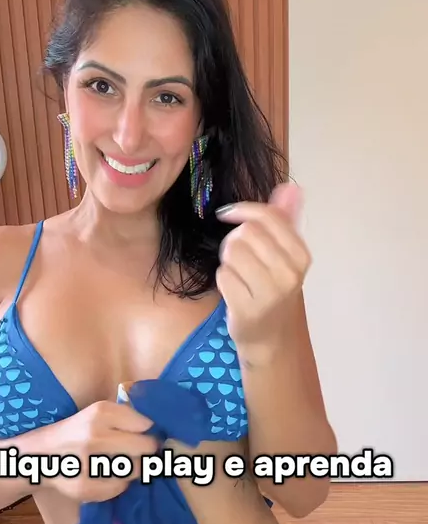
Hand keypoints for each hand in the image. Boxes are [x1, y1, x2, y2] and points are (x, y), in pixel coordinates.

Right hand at [42, 400, 156, 501]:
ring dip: (134, 468)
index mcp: (100, 413)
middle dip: (147, 451)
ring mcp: (90, 464)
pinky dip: (119, 483)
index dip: (149, 430)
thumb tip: (158, 428)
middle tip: (139, 452)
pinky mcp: (86, 488)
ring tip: (121, 463)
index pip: (146, 424)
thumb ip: (126, 416)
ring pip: (136, 470)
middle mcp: (95, 436)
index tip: (146, 434)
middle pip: (146, 448)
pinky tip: (107, 476)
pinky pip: (121, 487)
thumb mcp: (97, 413)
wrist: (39, 456)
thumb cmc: (75, 431)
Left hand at [215, 183, 310, 350]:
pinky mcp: (248, 309)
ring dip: (228, 260)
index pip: (268, 217)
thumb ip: (285, 219)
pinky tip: (235, 290)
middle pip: (246, 232)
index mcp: (301, 256)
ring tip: (239, 273)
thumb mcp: (284, 254)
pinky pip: (223, 276)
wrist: (268, 336)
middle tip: (240, 257)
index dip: (243, 210)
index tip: (229, 214)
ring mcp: (270, 293)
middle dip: (235, 240)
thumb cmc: (273, 289)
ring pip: (232, 252)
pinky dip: (223, 280)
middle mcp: (289, 273)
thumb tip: (292, 187)